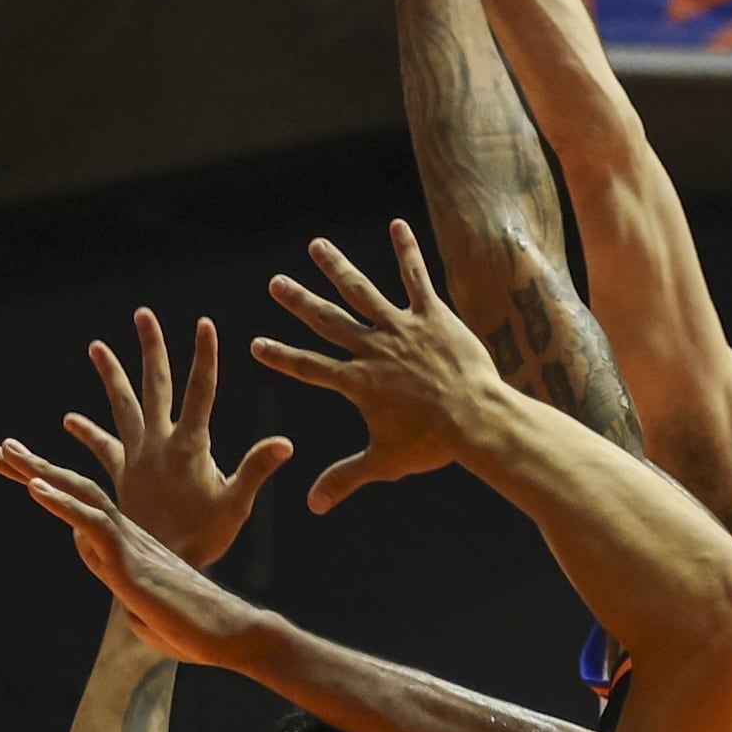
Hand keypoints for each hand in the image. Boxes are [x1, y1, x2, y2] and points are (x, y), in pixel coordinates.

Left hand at [0, 440, 267, 666]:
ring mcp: (129, 543)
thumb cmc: (197, 632)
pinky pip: (92, 522)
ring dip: (38, 469)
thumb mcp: (150, 622)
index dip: (47, 487)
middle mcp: (127, 534)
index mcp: (129, 546)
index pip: (80, 508)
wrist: (231, 635)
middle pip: (74, 488)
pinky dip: (62, 503)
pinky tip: (34, 486)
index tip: (16, 473)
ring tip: (5, 447)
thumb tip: (128, 613)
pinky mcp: (130, 559)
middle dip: (30, 465)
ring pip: (80, 493)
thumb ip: (134, 610)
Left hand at [34, 308, 291, 568]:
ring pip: (122, 406)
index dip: (205, 356)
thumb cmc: (204, 538)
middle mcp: (159, 444)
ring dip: (110, 375)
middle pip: (155, 386)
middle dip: (152, 348)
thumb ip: (257, 468)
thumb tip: (286, 442)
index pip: (200, 390)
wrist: (160, 564)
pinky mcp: (122, 475)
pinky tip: (71, 419)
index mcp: (189, 446)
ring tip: (96, 346)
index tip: (204, 323)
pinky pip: (102, 447)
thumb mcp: (237, 503)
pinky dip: (87, 432)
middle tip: (144, 315)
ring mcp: (137, 457)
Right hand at [253, 220, 508, 510]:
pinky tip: (396, 225)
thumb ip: (345, 478)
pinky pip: (416, 277)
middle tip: (276, 283)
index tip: (256, 344)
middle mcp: (373, 349)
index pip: (309, 367)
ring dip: (337, 267)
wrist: (475, 419)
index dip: (282, 357)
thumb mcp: (383, 463)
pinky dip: (406, 250)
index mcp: (358, 382)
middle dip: (299, 302)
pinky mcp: (433, 316)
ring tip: (317, 246)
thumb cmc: (432, 444)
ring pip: (362, 291)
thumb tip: (313, 506)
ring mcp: (401, 328)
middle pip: (327, 321)